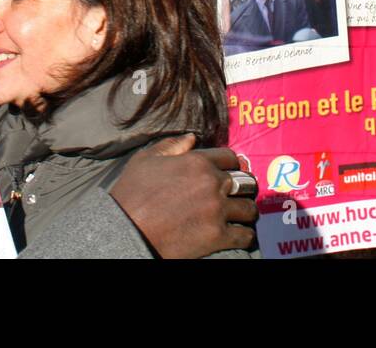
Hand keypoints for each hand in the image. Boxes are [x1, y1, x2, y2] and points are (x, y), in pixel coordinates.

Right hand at [110, 133, 257, 257]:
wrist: (126, 229)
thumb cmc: (131, 193)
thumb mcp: (146, 160)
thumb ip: (171, 146)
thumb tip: (192, 138)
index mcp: (197, 162)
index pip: (231, 157)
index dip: (232, 165)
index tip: (231, 173)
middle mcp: (212, 183)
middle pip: (246, 182)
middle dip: (244, 188)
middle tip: (240, 195)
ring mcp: (216, 210)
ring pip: (249, 208)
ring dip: (246, 212)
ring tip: (240, 216)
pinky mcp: (217, 236)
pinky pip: (245, 235)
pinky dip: (244, 235)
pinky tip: (238, 235)